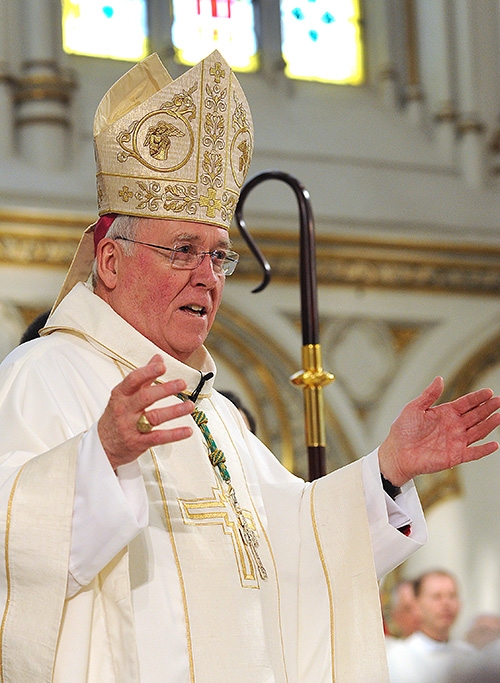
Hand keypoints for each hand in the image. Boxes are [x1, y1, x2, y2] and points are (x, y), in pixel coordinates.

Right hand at [98, 354, 193, 469]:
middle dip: (165, 390)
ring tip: (190, 405)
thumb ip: (144, 376)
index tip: (162, 366)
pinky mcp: (138, 442)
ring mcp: (131, 427)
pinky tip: (187, 430)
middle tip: (181, 383)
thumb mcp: (125, 394)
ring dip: (174, 411)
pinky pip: (158, 438)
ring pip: (154, 417)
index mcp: (121, 395)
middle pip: (145, 397)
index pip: (133, 380)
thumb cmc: (117, 415)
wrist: (103, 445)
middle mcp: (124, 410)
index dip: (148, 372)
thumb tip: (158, 358)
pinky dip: (174, 435)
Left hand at [378, 376, 499, 486]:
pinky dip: (484, 450)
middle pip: (475, 416)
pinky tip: (494, 444)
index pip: (466, 404)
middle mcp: (453, 427)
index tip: (489, 392)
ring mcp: (455, 441)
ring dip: (489, 424)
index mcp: (445, 413)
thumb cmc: (403, 430)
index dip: (477, 398)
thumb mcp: (414, 407)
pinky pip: (472, 453)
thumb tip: (440, 378)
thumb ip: (429, 395)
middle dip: (488, 408)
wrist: (396, 452)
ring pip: (477, 432)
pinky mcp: (454, 456)